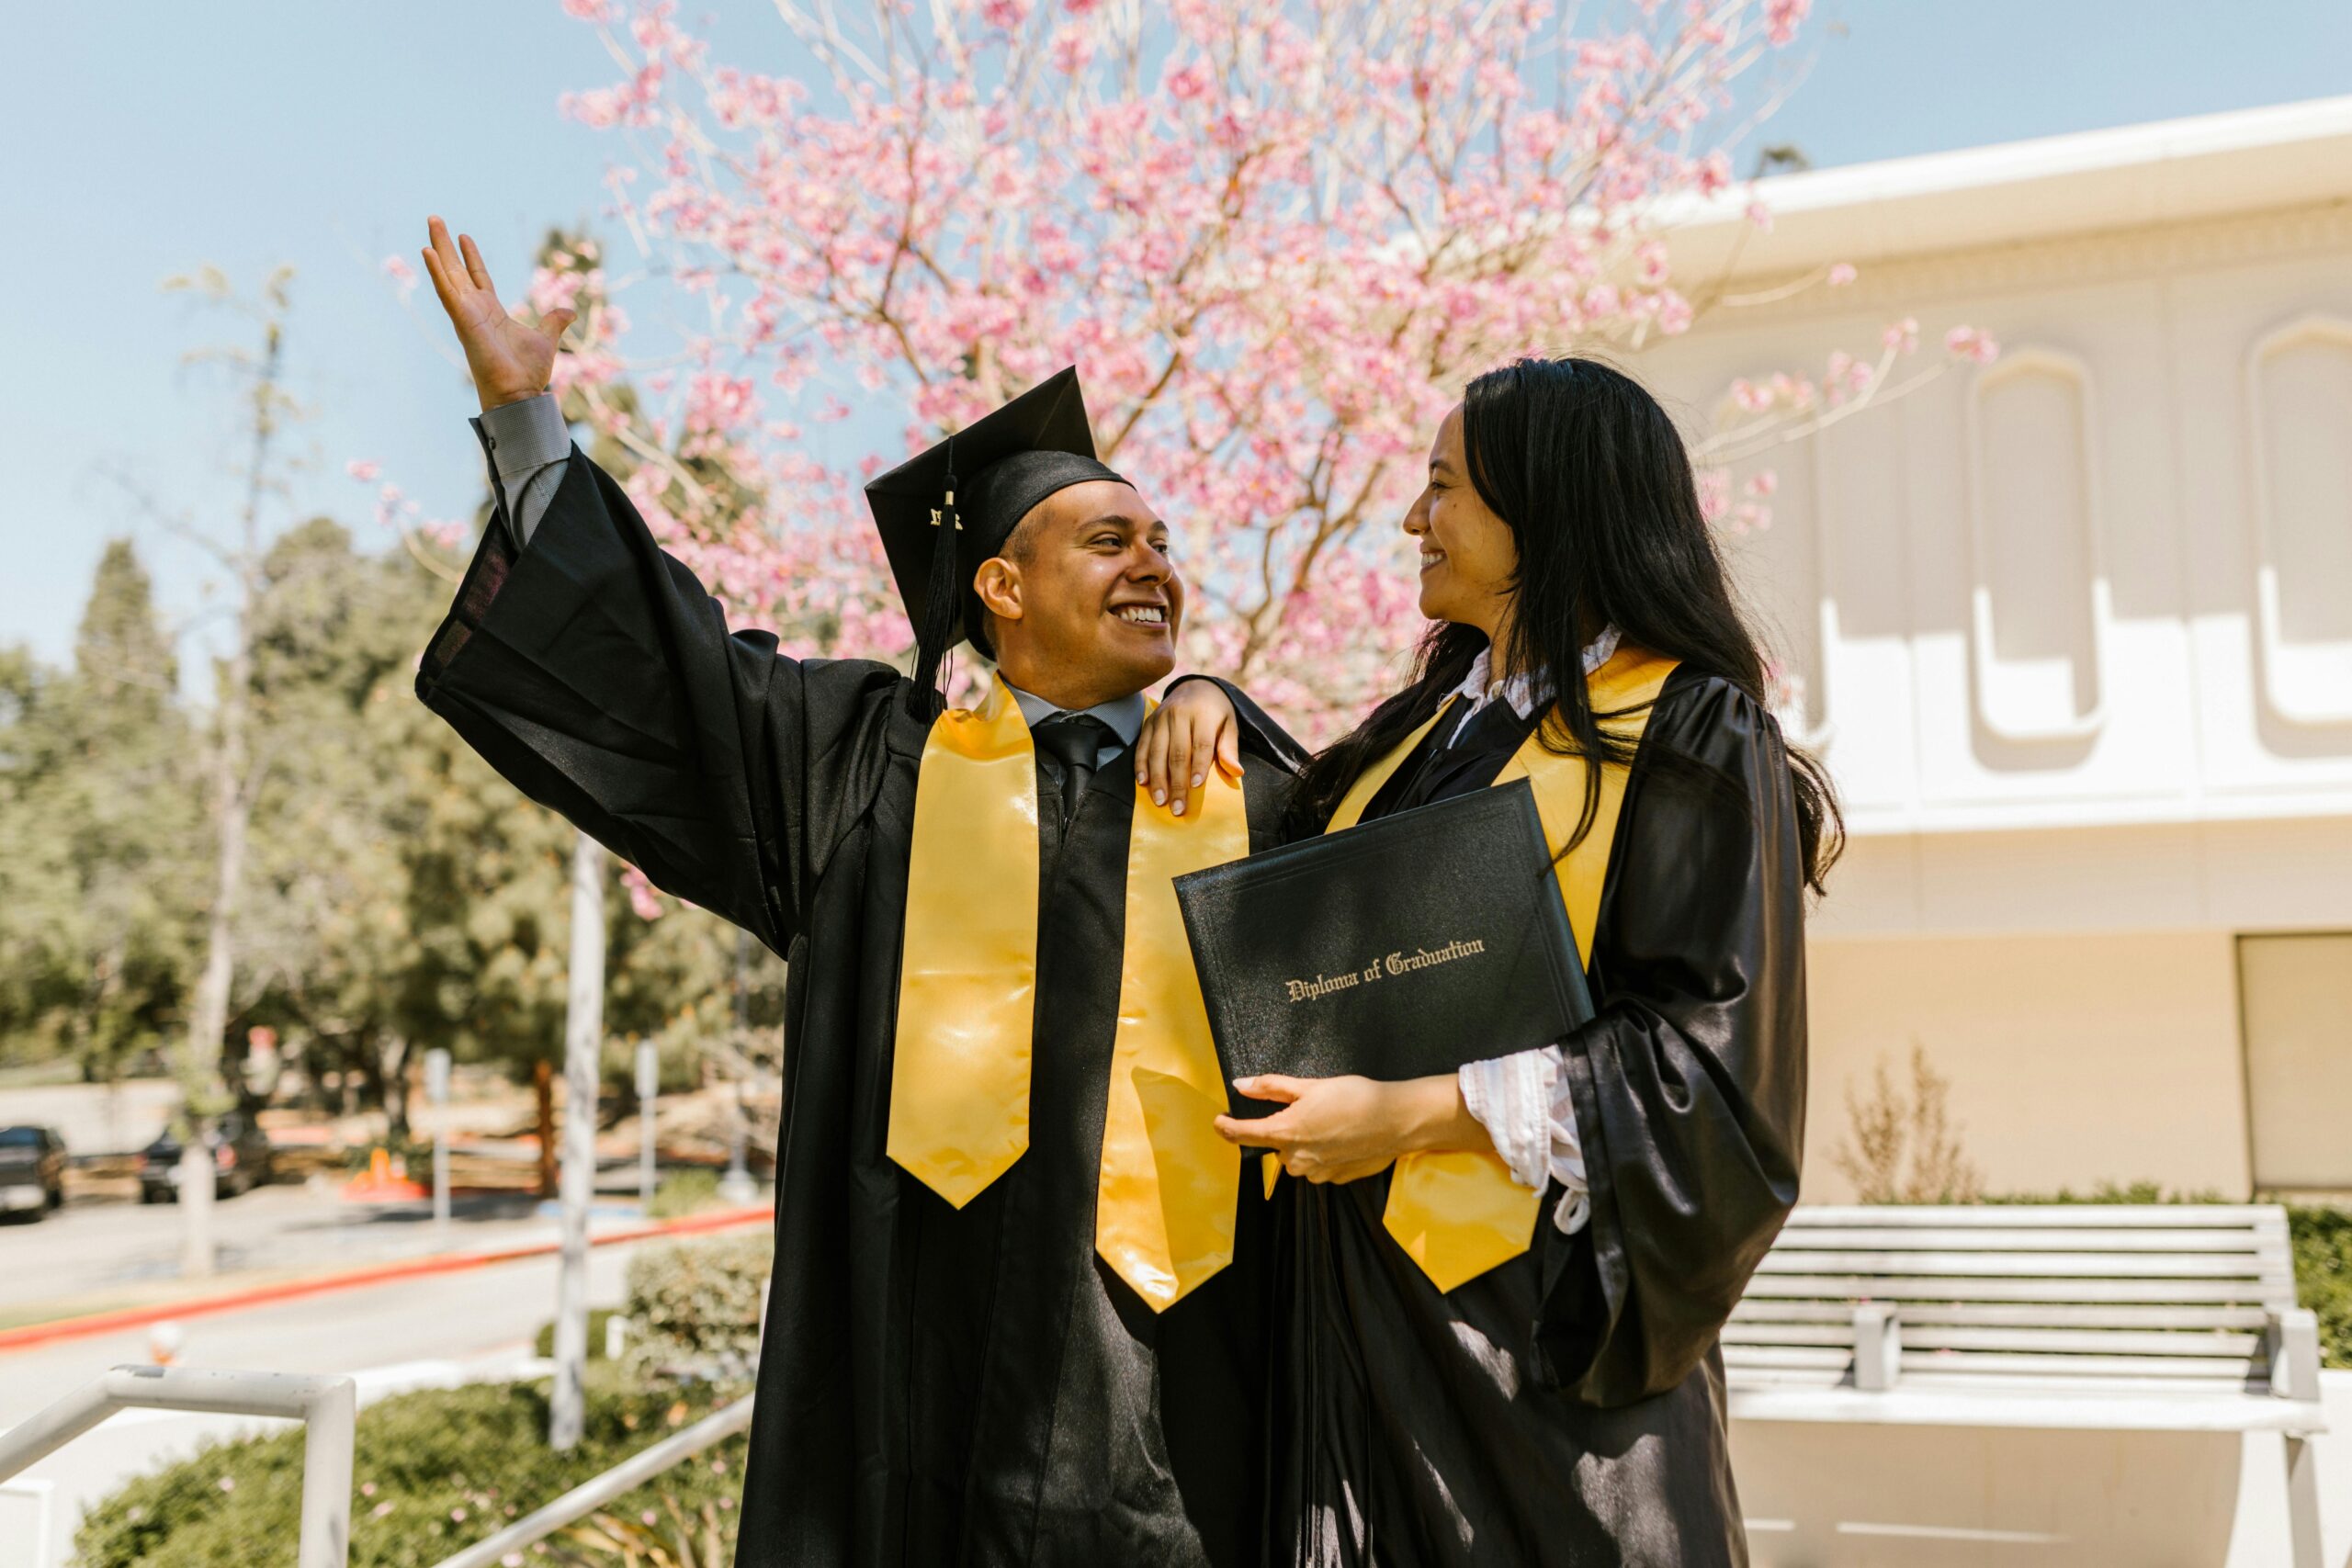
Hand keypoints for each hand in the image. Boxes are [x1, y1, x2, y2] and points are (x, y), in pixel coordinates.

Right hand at [419, 216, 575, 412]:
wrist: (520, 393)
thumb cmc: (528, 372)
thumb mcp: (546, 339)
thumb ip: (554, 322)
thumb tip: (569, 311)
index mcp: (491, 312)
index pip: (478, 277)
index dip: (471, 256)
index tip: (463, 236)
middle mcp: (474, 310)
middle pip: (456, 270)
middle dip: (445, 245)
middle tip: (435, 219)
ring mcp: (465, 314)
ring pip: (447, 274)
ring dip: (437, 249)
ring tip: (430, 223)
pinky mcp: (462, 320)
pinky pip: (446, 292)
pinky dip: (437, 272)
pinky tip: (427, 252)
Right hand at [1135, 679, 1240, 817]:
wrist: (1195, 686)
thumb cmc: (1216, 712)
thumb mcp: (1229, 724)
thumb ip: (1230, 748)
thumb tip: (1237, 772)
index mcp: (1203, 713)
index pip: (1201, 743)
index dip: (1199, 765)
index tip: (1196, 786)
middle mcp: (1179, 714)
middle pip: (1177, 753)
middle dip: (1177, 782)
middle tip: (1177, 807)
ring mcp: (1161, 718)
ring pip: (1157, 752)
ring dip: (1157, 779)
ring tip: (1160, 800)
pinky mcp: (1148, 722)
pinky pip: (1142, 746)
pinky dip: (1141, 765)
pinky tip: (1143, 782)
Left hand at [1213, 1073, 1490, 1183]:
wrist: (1396, 1121)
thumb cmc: (1355, 1098)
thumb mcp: (1310, 1086)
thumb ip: (1271, 1088)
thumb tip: (1241, 1085)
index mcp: (1285, 1132)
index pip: (1243, 1134)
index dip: (1227, 1127)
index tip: (1218, 1121)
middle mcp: (1296, 1158)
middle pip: (1277, 1145)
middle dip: (1287, 1129)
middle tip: (1311, 1109)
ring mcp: (1316, 1173)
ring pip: (1298, 1157)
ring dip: (1306, 1143)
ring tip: (1332, 1122)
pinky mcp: (1335, 1179)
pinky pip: (1319, 1166)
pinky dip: (1325, 1153)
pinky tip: (1344, 1138)